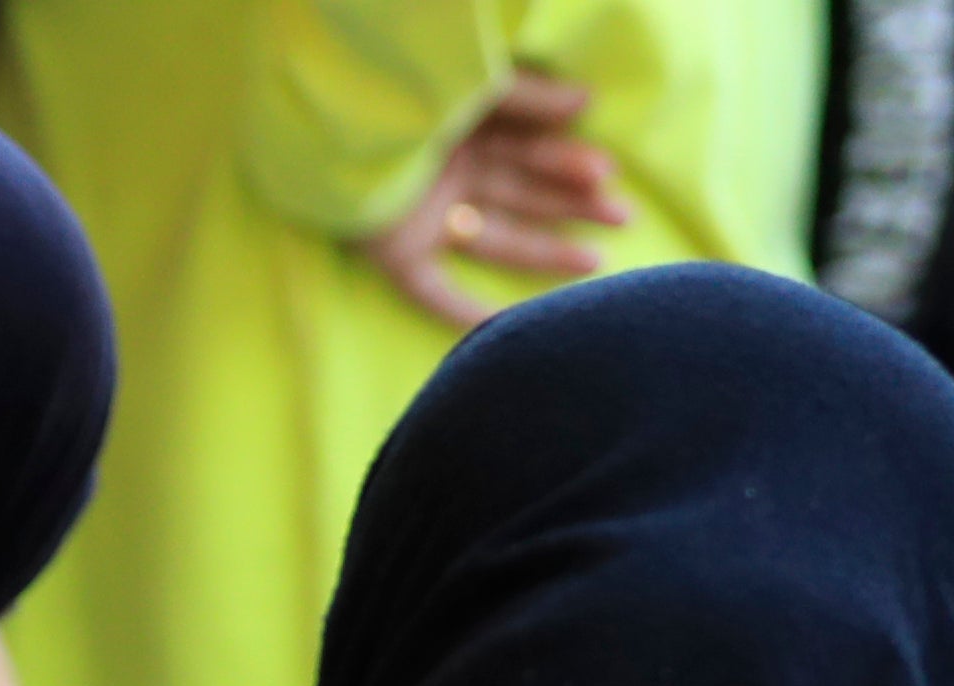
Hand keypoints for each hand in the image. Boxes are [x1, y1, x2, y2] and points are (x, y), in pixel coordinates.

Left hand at [358, 71, 632, 331]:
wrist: (329, 121)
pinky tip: (505, 328)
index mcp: (459, 134)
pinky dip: (465, 314)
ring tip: (596, 261)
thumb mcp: (473, 89)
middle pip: (519, 196)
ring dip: (546, 251)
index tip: (606, 175)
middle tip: (624, 216)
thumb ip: (527, 99)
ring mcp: (422, 217)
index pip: (525, 153)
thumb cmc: (402, 95)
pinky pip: (432, 292)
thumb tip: (587, 103)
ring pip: (495, 237)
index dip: (565, 164)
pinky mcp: (394, 254)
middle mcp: (444, 177)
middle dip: (573, 207)